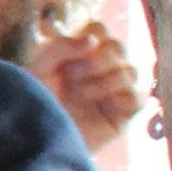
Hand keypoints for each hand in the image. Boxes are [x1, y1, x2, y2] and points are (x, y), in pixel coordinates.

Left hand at [31, 18, 146, 161]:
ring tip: (79, 95)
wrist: (33, 139)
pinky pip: (139, 98)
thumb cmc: (32, 102)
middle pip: (119, 48)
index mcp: (79, 54)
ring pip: (131, 71)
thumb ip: (61, 47)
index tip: (70, 55)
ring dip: (103, 82)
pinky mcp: (122, 116)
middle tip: (70, 78)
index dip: (90, 36)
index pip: (100, 30)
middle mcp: (100, 70)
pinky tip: (102, 105)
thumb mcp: (38, 69)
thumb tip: (93, 39)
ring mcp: (113, 92)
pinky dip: (122, 98)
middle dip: (95, 61)